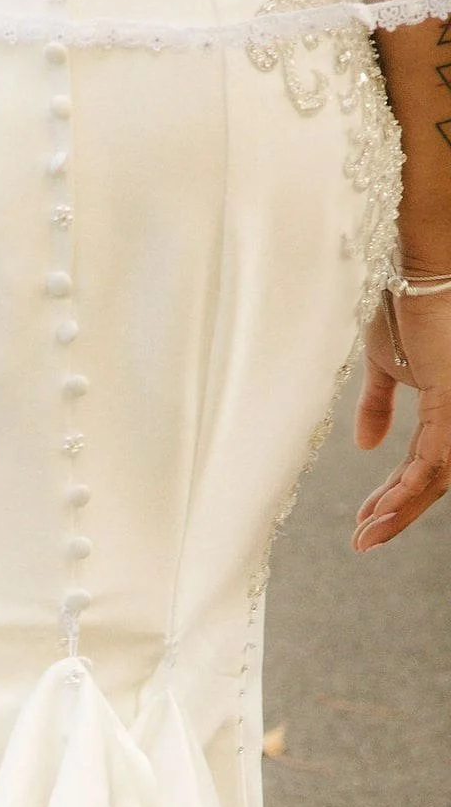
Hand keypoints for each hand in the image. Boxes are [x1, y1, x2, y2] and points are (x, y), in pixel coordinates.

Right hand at [354, 287, 450, 548]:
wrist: (411, 267)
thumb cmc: (400, 300)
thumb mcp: (384, 364)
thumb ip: (379, 406)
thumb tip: (367, 445)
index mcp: (445, 402)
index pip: (425, 460)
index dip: (396, 491)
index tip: (365, 518)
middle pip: (434, 476)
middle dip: (398, 510)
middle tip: (364, 539)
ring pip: (438, 476)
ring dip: (400, 510)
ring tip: (367, 536)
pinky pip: (435, 461)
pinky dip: (407, 491)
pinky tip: (382, 512)